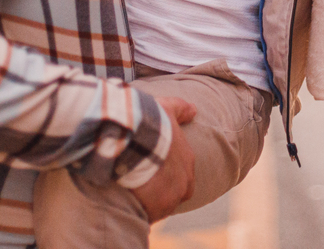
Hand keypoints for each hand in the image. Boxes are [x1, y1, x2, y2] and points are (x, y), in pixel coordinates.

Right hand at [131, 97, 195, 221]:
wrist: (133, 138)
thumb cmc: (150, 121)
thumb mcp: (167, 108)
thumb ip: (181, 109)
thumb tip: (194, 110)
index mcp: (187, 160)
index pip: (183, 174)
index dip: (168, 174)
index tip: (153, 171)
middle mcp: (184, 181)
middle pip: (176, 193)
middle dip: (163, 191)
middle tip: (144, 185)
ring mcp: (171, 197)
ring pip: (163, 206)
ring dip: (151, 202)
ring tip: (133, 195)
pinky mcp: (156, 208)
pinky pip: (149, 215)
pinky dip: (141, 211)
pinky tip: (128, 202)